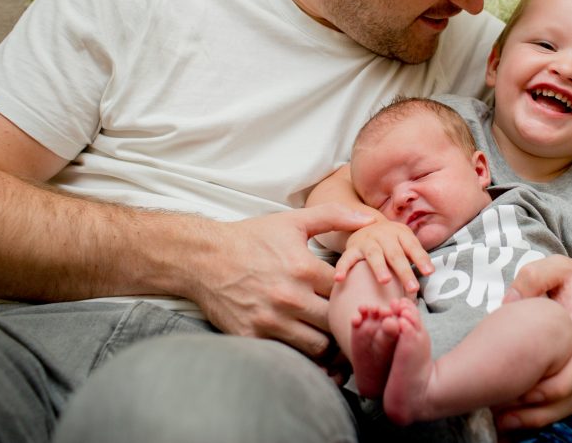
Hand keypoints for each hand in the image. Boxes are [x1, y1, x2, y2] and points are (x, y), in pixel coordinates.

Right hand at [190, 204, 372, 358]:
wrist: (203, 258)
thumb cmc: (251, 238)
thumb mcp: (293, 221)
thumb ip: (334, 216)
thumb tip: (369, 219)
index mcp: (304, 269)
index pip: (349, 291)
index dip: (357, 294)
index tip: (356, 294)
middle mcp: (290, 298)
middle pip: (337, 322)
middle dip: (345, 320)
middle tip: (348, 318)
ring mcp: (271, 321)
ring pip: (318, 346)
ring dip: (326, 341)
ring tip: (327, 331)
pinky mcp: (253, 337)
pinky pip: (289, 355)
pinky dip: (300, 352)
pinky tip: (304, 341)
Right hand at [334, 219, 432, 292]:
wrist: (364, 222)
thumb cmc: (391, 240)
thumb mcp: (405, 241)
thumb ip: (416, 255)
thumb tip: (430, 272)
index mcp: (400, 233)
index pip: (412, 246)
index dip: (421, 259)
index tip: (429, 273)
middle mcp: (384, 235)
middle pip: (395, 254)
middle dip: (404, 271)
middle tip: (412, 288)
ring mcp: (367, 241)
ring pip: (374, 255)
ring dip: (379, 268)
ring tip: (385, 281)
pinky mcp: (352, 248)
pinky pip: (346, 259)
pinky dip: (342, 268)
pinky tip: (339, 279)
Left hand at [492, 256, 571, 431]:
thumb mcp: (558, 266)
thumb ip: (533, 277)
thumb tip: (509, 302)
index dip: (551, 384)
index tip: (519, 390)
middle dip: (539, 409)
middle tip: (502, 413)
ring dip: (542, 417)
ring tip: (506, 421)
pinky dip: (550, 413)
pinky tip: (522, 415)